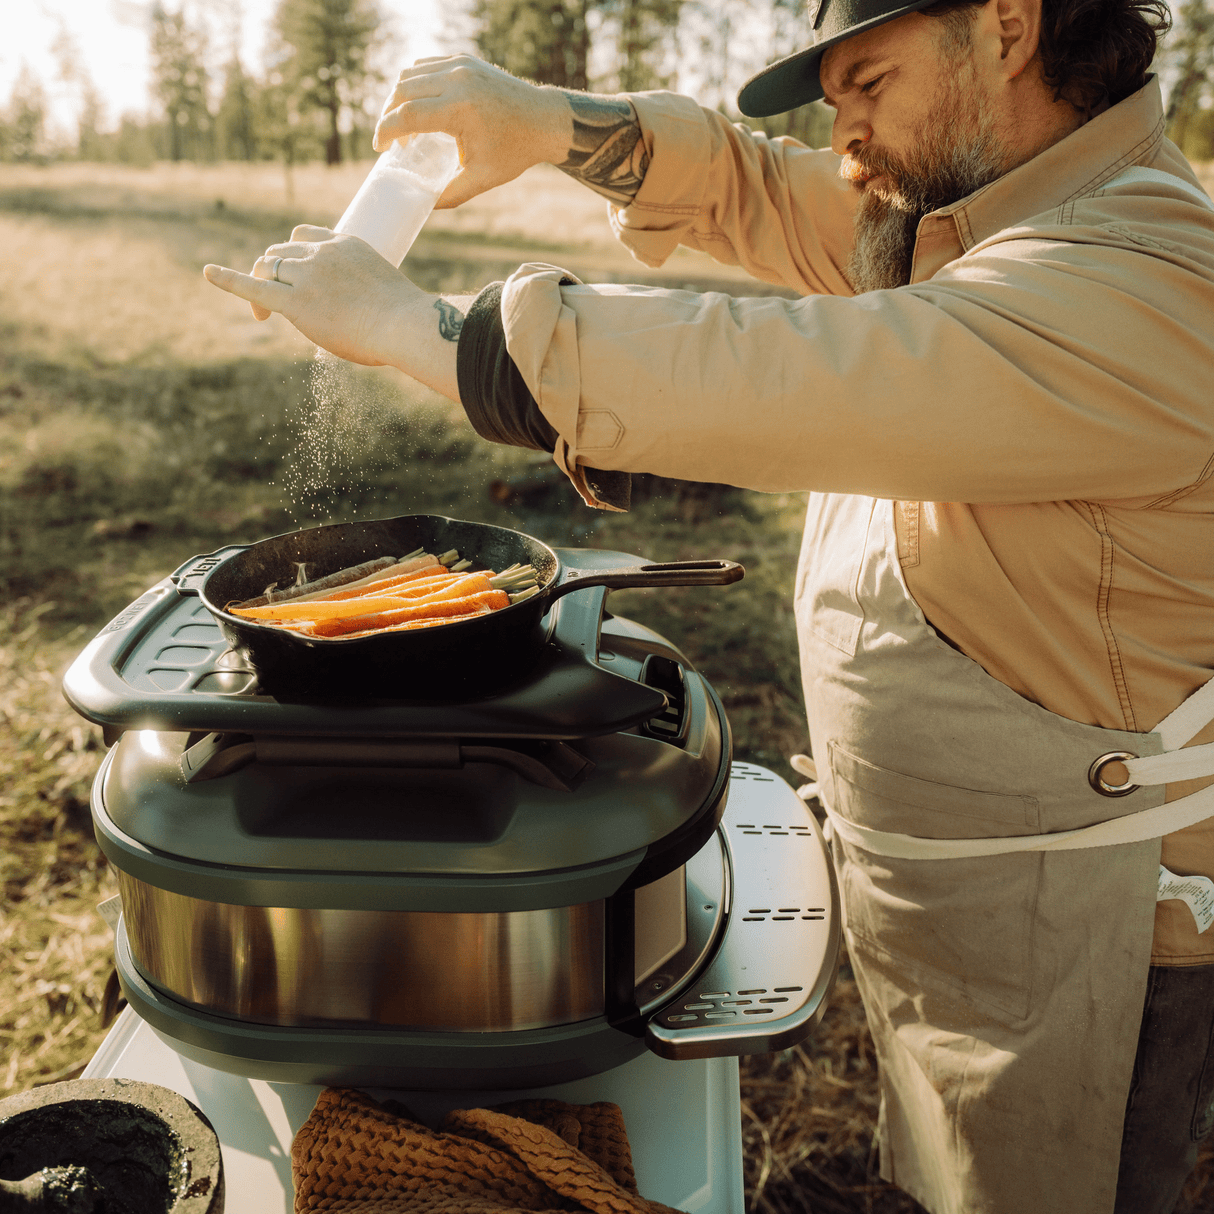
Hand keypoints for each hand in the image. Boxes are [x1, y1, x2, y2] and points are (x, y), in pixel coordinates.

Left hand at [203, 227, 419, 365]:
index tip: (297, 275)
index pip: (305, 236)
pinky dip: (229, 279)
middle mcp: (321, 253)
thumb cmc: (406, 320)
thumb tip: (366, 318)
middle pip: (280, 252)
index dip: (294, 254)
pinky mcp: (296, 302)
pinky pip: (253, 286)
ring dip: (260, 285)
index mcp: (344, 244)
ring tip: (263, 313)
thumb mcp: (385, 292)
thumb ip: (366, 294)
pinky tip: (209, 273)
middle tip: (276, 304)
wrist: (405, 325)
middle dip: (273, 273)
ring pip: (267, 267)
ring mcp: (307, 275)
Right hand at [374, 55, 569, 207]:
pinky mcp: (465, 60)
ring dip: (399, 98)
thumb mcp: (482, 179)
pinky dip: (415, 83)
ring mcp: (461, 65)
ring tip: (403, 124)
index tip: (380, 147)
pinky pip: (427, 65)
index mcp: (460, 109)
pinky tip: (417, 104)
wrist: (544, 120)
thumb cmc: (515, 151)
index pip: (407, 115)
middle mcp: (458, 81)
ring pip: (411, 74)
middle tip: (390, 139)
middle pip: (402, 90)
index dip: (386, 131)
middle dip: (388, 114)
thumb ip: (450, 194)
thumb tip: (422, 205)